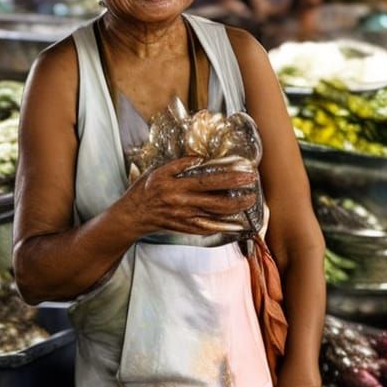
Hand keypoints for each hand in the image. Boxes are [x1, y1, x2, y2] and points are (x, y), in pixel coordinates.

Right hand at [125, 155, 258, 235]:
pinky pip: (208, 228)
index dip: (231, 178)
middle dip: (239, 197)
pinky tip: (234, 222)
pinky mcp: (186, 228)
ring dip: (235, 210)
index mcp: (178, 186)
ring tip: (247, 202)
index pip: (210, 182)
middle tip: (254, 190)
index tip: (247, 174)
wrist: (133, 215)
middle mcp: (184, 203)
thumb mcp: (158, 171)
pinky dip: (223, 226)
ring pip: (216, 216)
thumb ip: (179, 164)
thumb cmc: (144, 190)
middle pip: (218, 201)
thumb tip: (199, 158)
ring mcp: (186, 218)